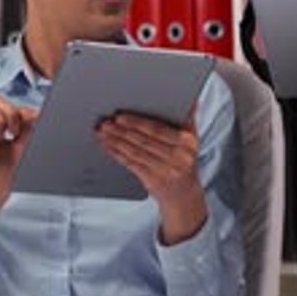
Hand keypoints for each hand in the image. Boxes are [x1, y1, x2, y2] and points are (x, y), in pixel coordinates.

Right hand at [0, 96, 38, 213]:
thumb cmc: (9, 172)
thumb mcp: (24, 144)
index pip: (8, 104)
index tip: (32, 121)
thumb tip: (37, 110)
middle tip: (14, 132)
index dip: (21, 110)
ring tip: (1, 136)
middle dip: (10, 111)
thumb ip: (29, 127)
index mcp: (1, 126)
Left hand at [97, 110, 207, 243]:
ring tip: (103, 132)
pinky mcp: (153, 182)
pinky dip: (118, 154)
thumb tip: (191, 100)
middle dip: (122, 131)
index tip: (121, 116)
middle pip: (144, 141)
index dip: (137, 123)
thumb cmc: (185, 161)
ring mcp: (165, 171)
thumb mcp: (193, 140)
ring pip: (135, 153)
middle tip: (106, 123)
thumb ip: (189, 118)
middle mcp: (178, 157)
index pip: (158, 130)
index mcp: (187, 142)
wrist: (185, 195)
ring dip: (116, 141)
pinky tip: (108, 146)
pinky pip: (132, 165)